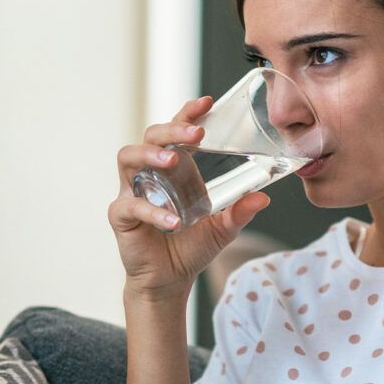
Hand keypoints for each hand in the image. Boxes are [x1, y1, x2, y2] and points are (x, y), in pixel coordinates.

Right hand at [109, 95, 270, 301]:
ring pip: (128, 157)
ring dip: (150, 155)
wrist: (169, 280)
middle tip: (195, 134)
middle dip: (171, 130)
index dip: (187, 114)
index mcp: (175, 167)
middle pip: (150, 136)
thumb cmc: (190, 246)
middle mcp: (150, 172)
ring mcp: (132, 191)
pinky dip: (152, 211)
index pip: (176, 131)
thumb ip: (239, 212)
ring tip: (171, 162)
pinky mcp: (121, 215)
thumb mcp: (223, 228)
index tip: (206, 103)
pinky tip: (172, 222)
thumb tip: (262, 197)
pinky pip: (131, 205)